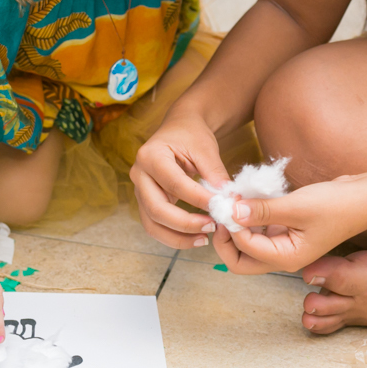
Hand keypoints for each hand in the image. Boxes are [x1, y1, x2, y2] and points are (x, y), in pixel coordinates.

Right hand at [129, 109, 228, 248]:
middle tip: (212, 227)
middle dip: (186, 224)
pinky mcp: (145, 202)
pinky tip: (195, 237)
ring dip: (178, 237)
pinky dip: (174, 236)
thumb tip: (227, 200)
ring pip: (152, 224)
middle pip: (157, 209)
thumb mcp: (206, 148)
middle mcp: (139, 174)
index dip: (198, 199)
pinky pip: (154, 226)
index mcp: (151, 155)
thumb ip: (215, 173)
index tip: (221, 208)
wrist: (179, 129)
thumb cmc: (192, 135)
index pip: (175, 184)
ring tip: (205, 238)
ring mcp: (139, 190)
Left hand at [210, 178, 365, 273]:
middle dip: (226, 237)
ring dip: (237, 226)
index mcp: (287, 259)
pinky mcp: (288, 231)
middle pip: (241, 259)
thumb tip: (231, 212)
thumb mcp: (296, 206)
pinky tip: (249, 198)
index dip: (230, 227)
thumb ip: (262, 211)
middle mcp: (284, 257)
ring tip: (233, 200)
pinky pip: (261, 229)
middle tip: (222, 210)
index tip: (226, 201)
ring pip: (249, 244)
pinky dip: (251, 217)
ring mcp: (285, 245)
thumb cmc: (337, 205)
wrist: (365, 197)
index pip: (244, 250)